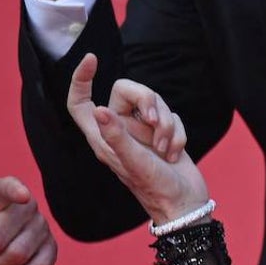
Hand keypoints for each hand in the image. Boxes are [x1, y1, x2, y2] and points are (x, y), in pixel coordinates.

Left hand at [66, 53, 208, 225]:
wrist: (185, 205)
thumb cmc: (155, 189)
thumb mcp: (134, 162)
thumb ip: (117, 136)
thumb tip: (99, 109)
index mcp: (102, 137)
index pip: (80, 103)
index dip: (81, 79)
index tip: (93, 58)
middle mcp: (120, 130)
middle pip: (127, 91)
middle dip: (149, 101)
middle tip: (155, 122)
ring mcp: (142, 132)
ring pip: (154, 102)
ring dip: (166, 124)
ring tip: (166, 150)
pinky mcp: (163, 133)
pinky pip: (172, 115)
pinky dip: (177, 133)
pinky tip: (175, 155)